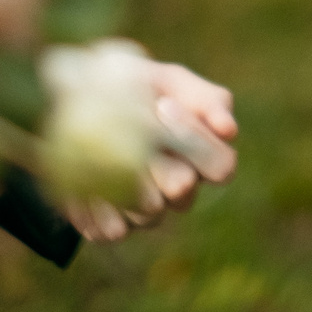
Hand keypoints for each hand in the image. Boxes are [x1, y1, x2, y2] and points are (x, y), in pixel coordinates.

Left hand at [65, 62, 239, 242]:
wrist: (83, 98)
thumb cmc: (137, 86)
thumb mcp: (172, 79)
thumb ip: (208, 100)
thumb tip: (228, 130)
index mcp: (204, 158)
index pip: (221, 166)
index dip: (196, 140)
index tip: (163, 105)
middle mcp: (182, 190)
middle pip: (183, 196)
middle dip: (159, 167)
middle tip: (132, 139)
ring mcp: (150, 210)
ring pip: (150, 216)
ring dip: (124, 186)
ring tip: (97, 155)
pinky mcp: (115, 224)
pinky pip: (112, 231)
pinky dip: (96, 210)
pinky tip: (84, 185)